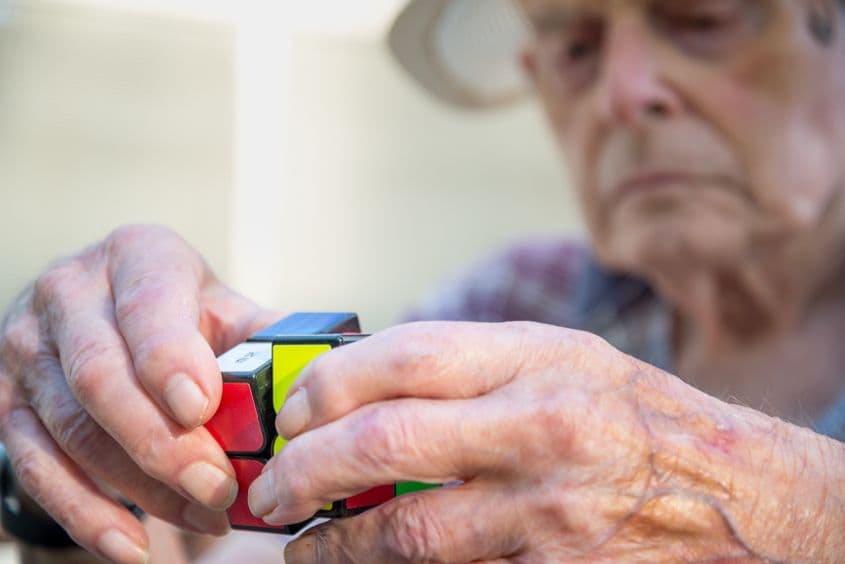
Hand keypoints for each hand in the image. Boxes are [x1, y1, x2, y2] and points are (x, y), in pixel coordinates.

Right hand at [0, 225, 280, 562]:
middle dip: (163, 443)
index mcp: (136, 256)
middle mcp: (69, 293)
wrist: (109, 308)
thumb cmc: (181, 311)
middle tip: (217, 487)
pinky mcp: (9, 402)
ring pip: (73, 429)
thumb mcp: (224, 307)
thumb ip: (264, 339)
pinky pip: (36, 468)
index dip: (170, 359)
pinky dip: (85, 515)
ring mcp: (29, 349)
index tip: (202, 408)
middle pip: (103, 378)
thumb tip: (320, 384)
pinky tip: (130, 545)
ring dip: (140, 487)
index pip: (146, 307)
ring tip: (202, 516)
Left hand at [249, 321, 844, 562]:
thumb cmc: (638, 413)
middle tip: (274, 488)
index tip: (295, 409)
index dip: (331, 383)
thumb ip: (474, 365)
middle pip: (385, 442)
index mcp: (535, 358)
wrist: (734, 493)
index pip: (404, 356)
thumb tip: (374, 382)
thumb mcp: (563, 359)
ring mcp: (544, 508)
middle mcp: (537, 426)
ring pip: (405, 530)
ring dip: (336, 542)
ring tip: (302, 543)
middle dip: (307, 469)